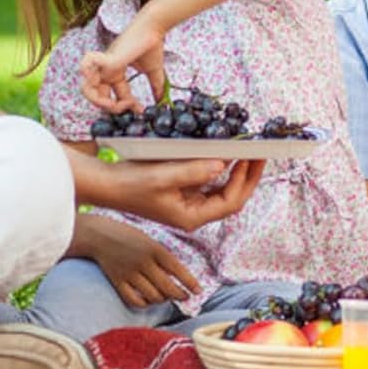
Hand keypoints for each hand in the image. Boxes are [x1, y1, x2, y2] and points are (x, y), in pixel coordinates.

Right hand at [70, 212, 200, 308]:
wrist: (99, 234)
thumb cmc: (128, 235)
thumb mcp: (149, 239)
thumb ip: (162, 256)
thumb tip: (177, 275)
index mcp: (154, 248)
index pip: (178, 269)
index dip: (190, 282)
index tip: (198, 291)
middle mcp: (144, 262)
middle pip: (167, 287)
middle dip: (180, 294)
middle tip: (185, 297)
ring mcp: (130, 273)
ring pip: (153, 296)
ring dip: (163, 299)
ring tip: (166, 296)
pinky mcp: (118, 282)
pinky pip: (134, 300)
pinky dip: (144, 304)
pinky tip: (148, 300)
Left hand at [80, 15, 165, 111]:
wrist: (153, 29)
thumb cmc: (151, 45)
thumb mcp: (153, 72)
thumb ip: (156, 86)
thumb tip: (162, 101)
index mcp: (115, 72)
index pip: (113, 96)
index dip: (125, 107)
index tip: (140, 111)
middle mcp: (106, 70)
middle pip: (98, 97)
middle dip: (112, 108)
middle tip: (128, 108)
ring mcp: (104, 65)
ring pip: (88, 89)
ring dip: (101, 103)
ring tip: (118, 105)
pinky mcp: (106, 59)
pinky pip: (86, 70)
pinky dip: (89, 81)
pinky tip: (105, 91)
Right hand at [95, 156, 265, 230]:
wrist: (106, 185)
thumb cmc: (131, 184)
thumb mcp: (164, 176)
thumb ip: (194, 171)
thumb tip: (222, 164)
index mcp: (192, 217)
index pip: (230, 201)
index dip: (245, 179)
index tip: (253, 157)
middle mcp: (193, 213)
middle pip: (231, 197)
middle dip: (248, 176)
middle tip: (260, 153)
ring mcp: (188, 204)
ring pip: (222, 190)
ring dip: (237, 172)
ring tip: (249, 151)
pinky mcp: (182, 192)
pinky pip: (209, 182)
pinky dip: (221, 169)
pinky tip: (225, 154)